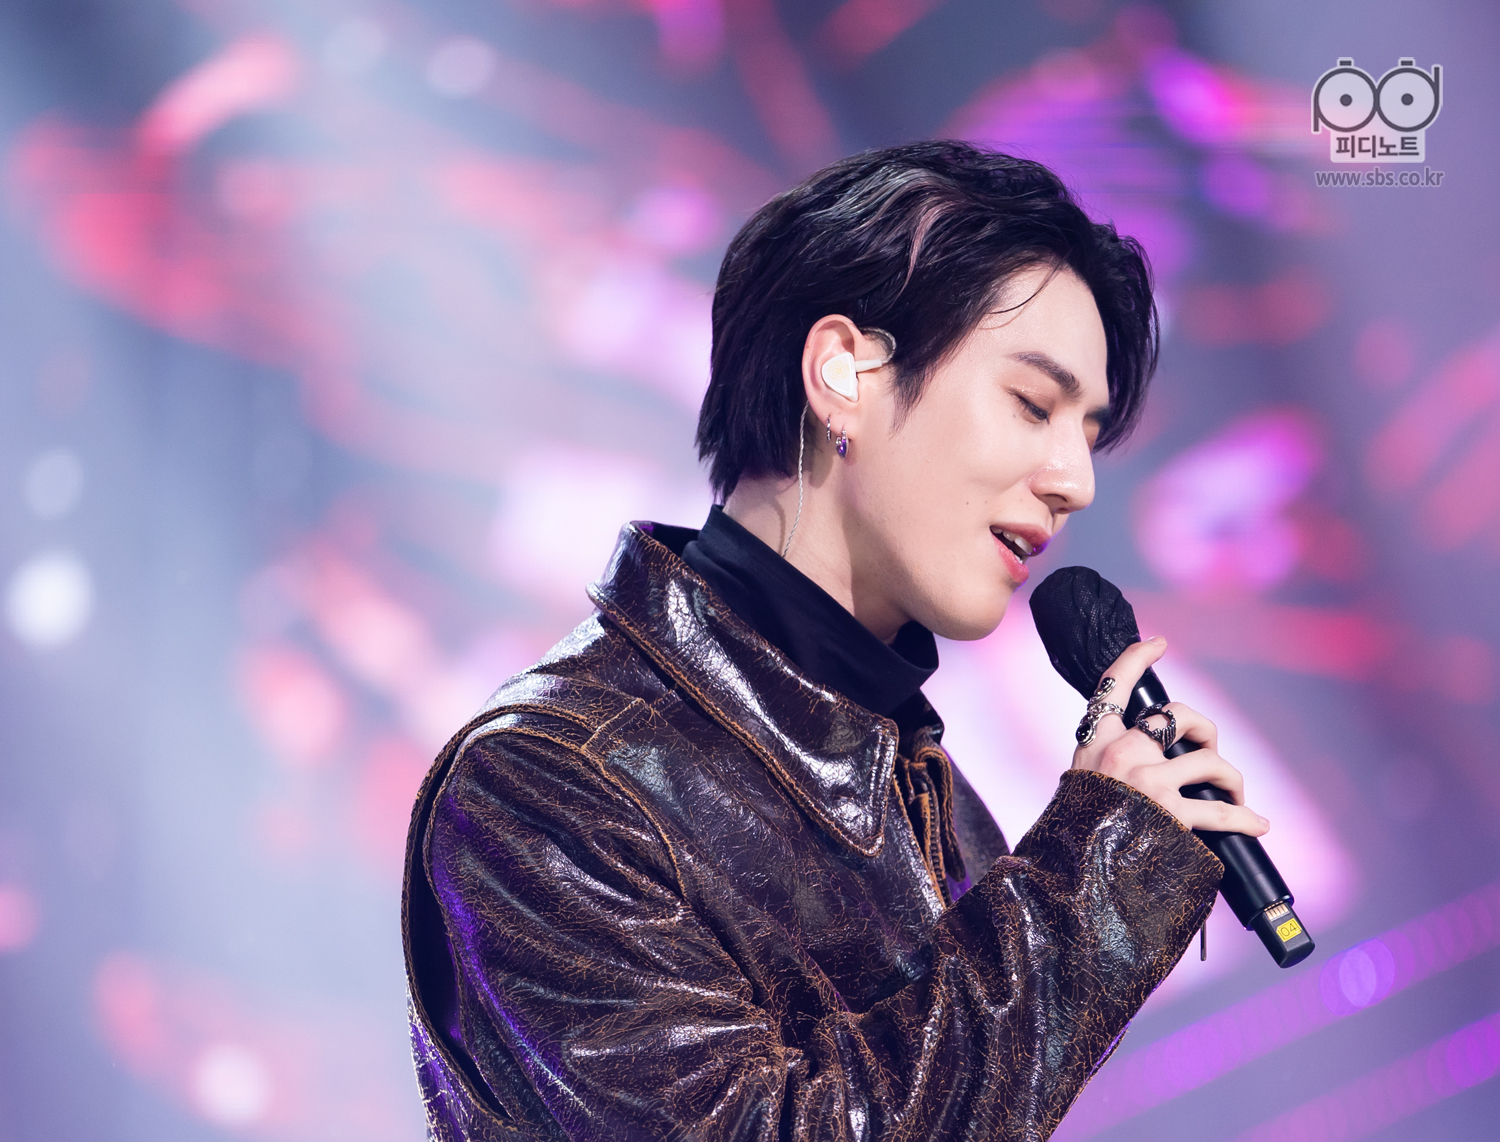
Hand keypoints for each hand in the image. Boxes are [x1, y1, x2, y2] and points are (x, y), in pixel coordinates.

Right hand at [1071, 637, 1268, 836]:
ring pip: (1210, 761)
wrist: (1073, 870)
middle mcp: (1122, 752)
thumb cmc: (1078, 828)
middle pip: (1178, 715)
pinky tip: (1256, 823)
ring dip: (1230, 778)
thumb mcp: (1080, 781)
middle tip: (1209, 754)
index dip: (1138, 657)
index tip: (1159, 644)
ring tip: (1235, 796)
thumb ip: (1106, 763)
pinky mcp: (1171, 812)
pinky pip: (1221, 809)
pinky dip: (1244, 817)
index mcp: (1097, 742)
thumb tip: (1148, 759)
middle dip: (1204, 731)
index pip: (1114, 684)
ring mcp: (1148, 780)